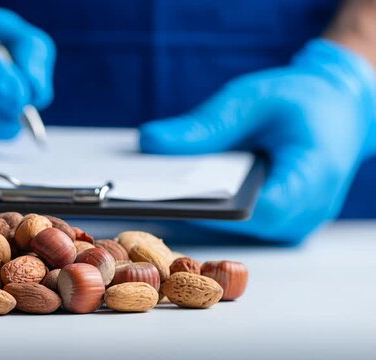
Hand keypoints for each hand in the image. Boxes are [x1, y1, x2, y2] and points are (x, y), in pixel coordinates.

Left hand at [140, 39, 375, 242]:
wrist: (336, 109)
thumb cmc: (300, 100)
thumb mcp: (253, 98)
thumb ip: (206, 123)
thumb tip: (151, 141)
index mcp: (313, 176)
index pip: (257, 211)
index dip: (209, 211)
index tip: (163, 196)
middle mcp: (306, 212)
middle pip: (241, 228)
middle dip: (192, 211)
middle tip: (144, 194)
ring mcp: (293, 224)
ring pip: (236, 233)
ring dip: (197, 214)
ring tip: (153, 193)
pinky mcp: (277, 224)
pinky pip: (239, 227)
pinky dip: (210, 211)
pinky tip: (179, 192)